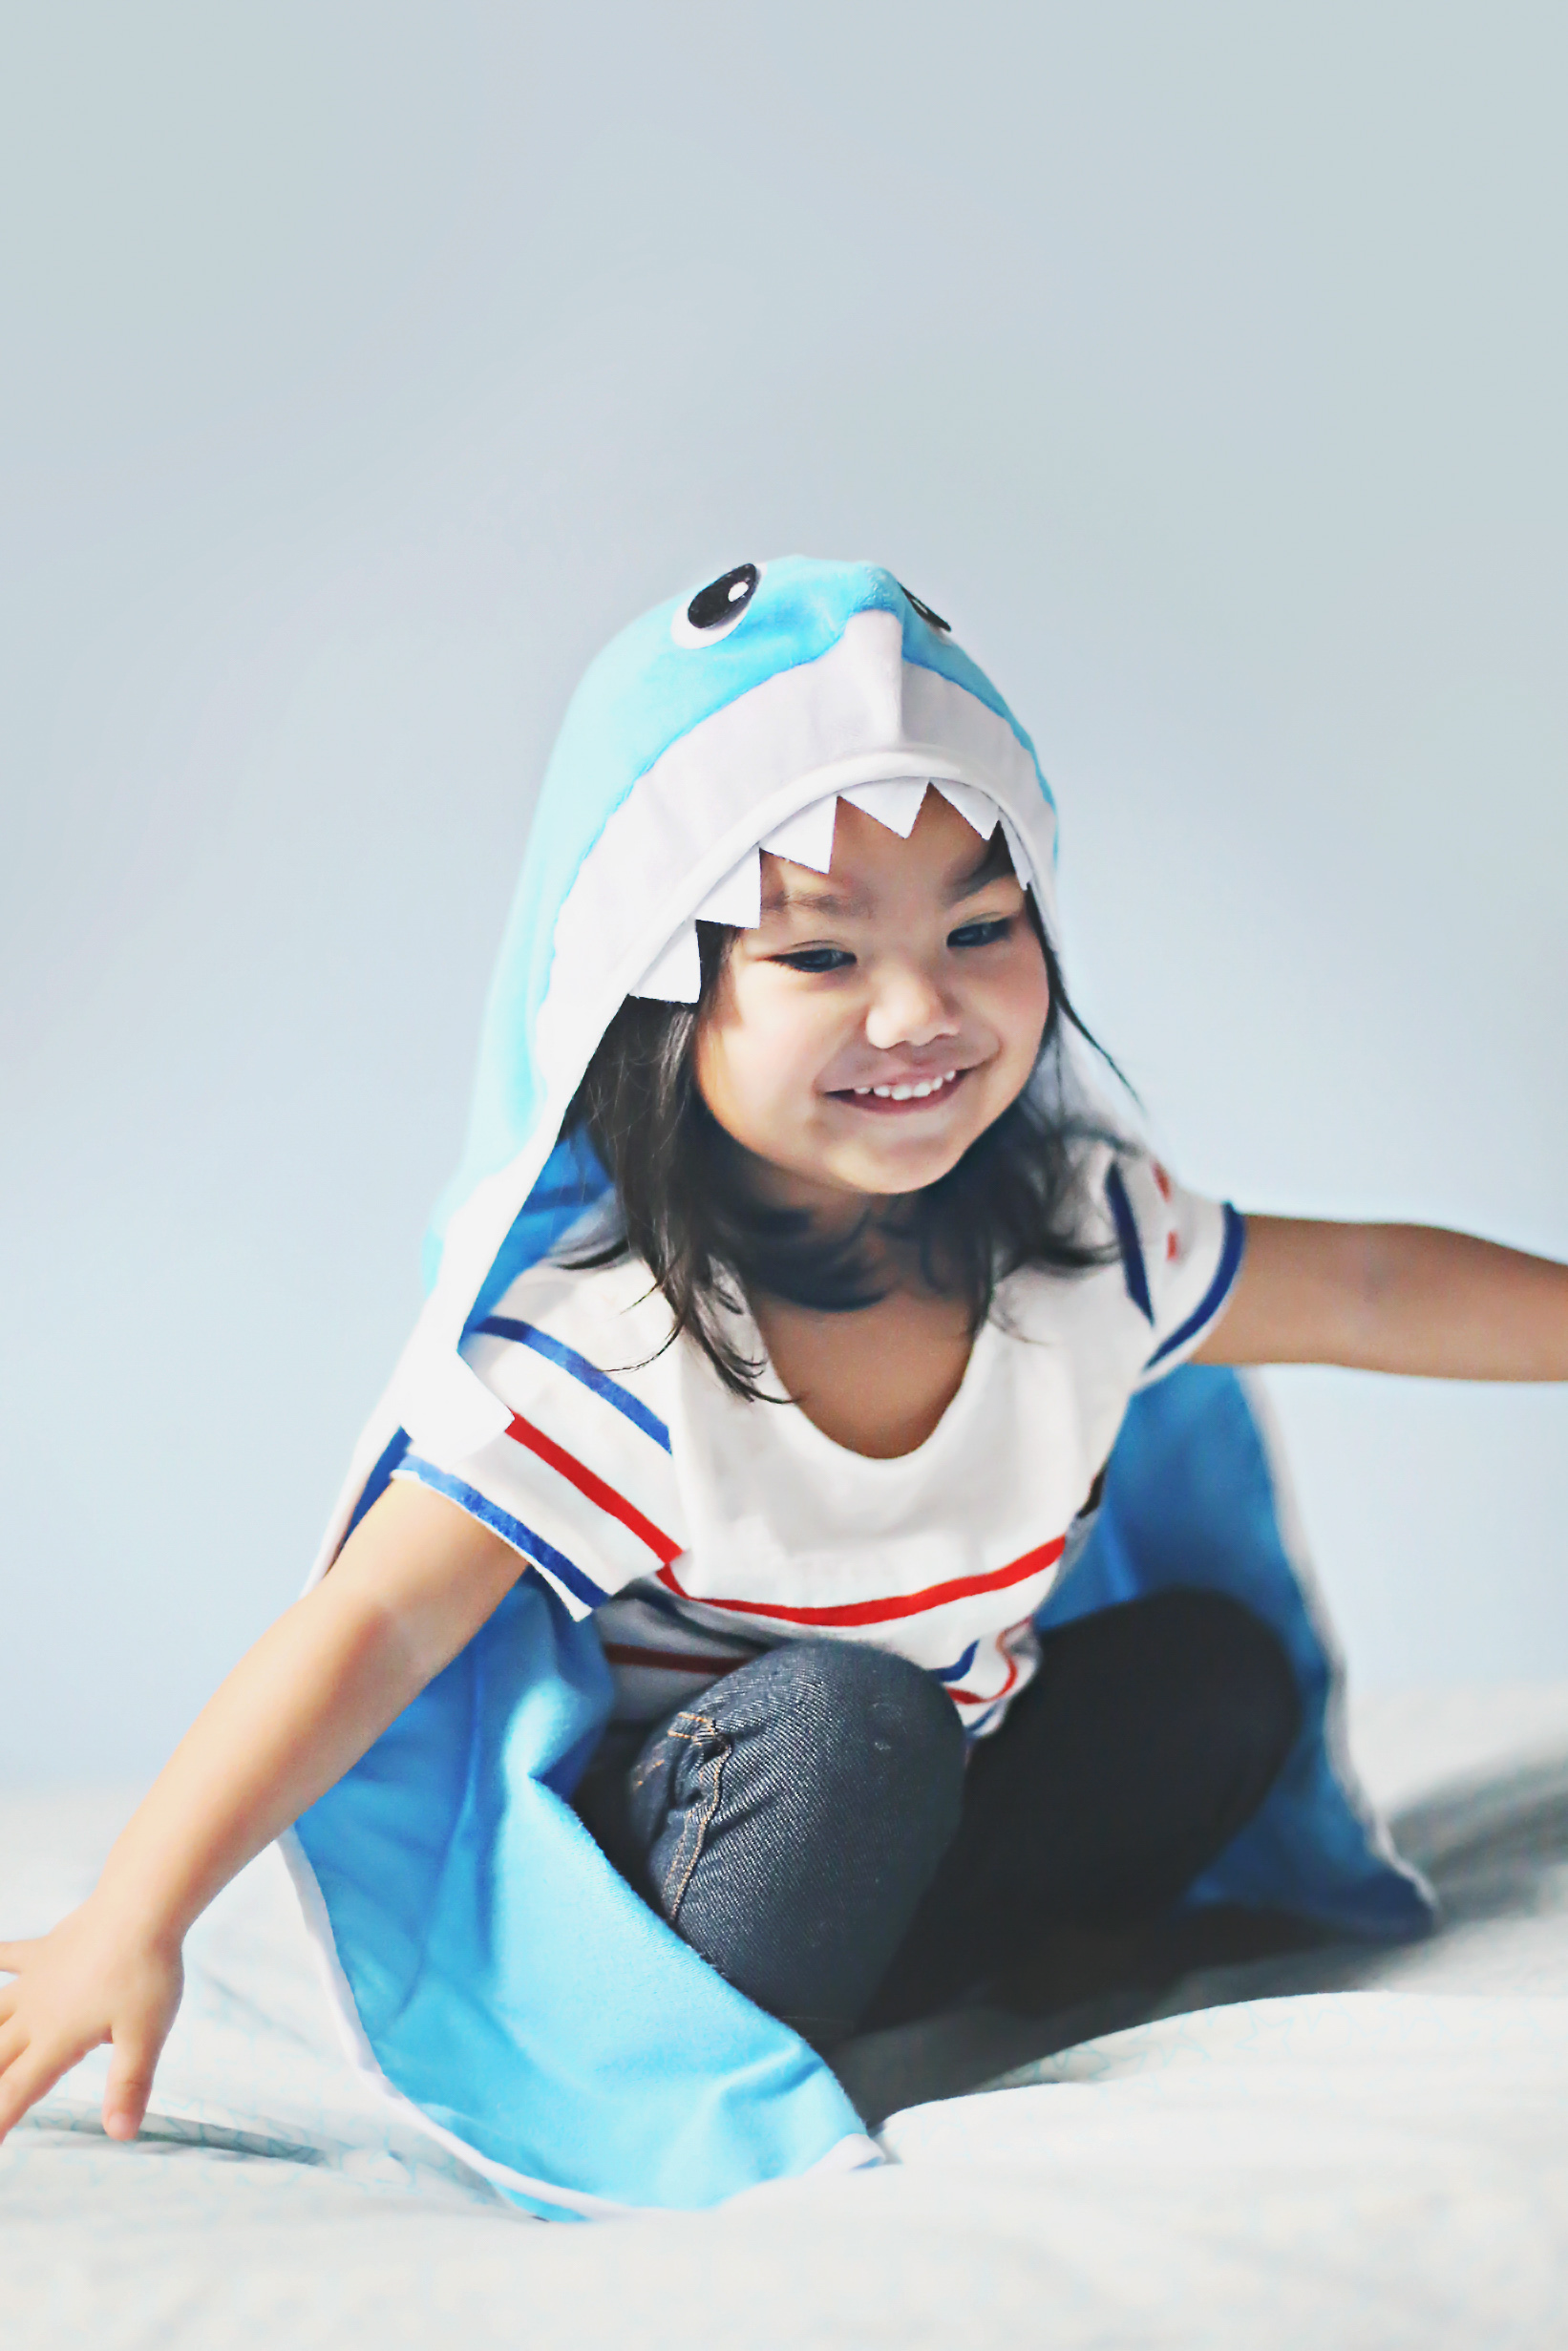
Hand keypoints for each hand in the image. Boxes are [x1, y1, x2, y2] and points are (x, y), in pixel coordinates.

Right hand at [0, 1899, 183, 2144]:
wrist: (143, 1905)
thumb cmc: (148, 1971)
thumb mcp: (146, 2035)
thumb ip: (130, 2085)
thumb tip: (122, 2135)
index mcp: (57, 2040)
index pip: (16, 2092)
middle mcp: (35, 2014)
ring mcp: (36, 1980)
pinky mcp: (45, 1950)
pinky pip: (8, 1956)